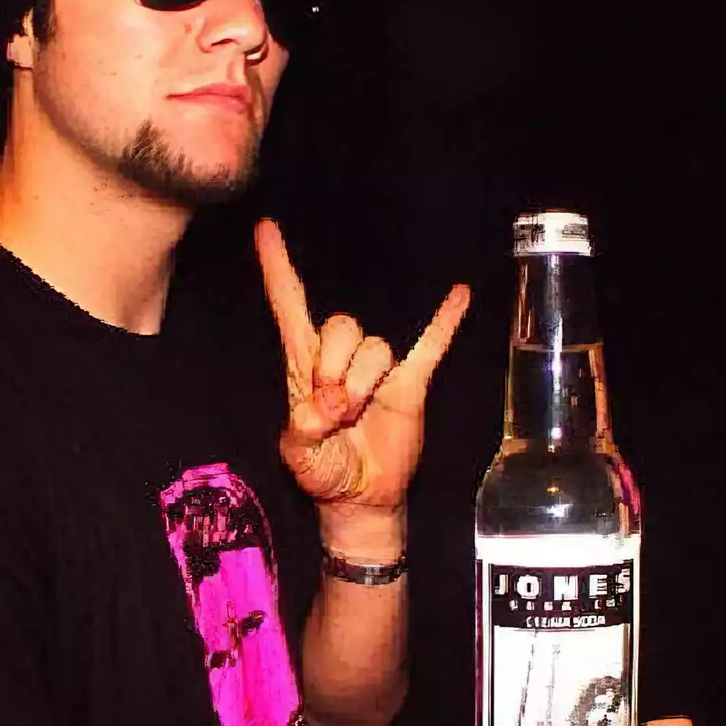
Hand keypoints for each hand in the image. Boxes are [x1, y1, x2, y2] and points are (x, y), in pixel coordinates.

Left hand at [256, 218, 470, 514]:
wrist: (361, 496)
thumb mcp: (298, 456)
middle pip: (340, 326)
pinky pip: (430, 344)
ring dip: (365, 383)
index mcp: (304, 364)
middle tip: (334, 412)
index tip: (265, 229)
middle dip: (336, 369)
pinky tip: (459, 294)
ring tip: (358, 415)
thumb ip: (303, 429)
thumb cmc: (323, 471)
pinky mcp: (411, 383)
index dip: (277, 268)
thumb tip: (327, 403)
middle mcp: (340, 356)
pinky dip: (445, 320)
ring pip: (376, 347)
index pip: (289, 304)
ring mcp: (378, 367)